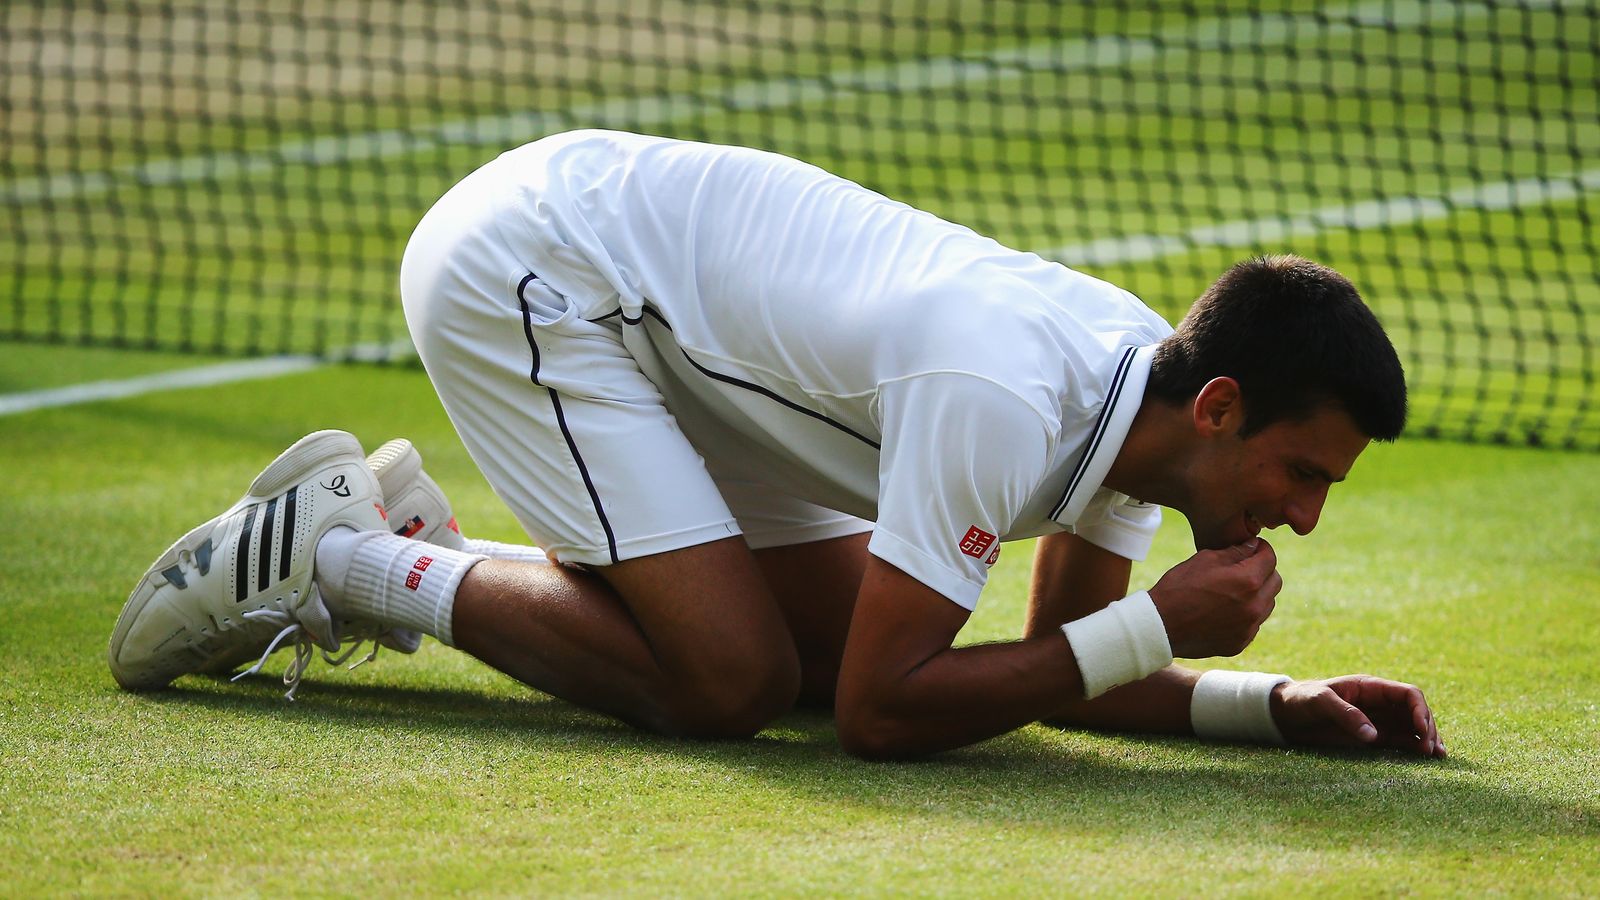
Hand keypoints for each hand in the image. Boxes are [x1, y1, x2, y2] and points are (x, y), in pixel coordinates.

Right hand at [1148, 538, 1281, 657]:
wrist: (1160, 626)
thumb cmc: (1179, 588)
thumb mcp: (1204, 560)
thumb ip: (1235, 552)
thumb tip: (1253, 546)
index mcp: (1248, 581)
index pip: (1270, 558)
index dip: (1261, 549)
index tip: (1251, 548)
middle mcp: (1255, 606)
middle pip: (1275, 582)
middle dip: (1264, 571)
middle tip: (1243, 568)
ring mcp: (1249, 628)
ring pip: (1267, 604)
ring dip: (1257, 594)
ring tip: (1232, 591)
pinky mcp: (1240, 643)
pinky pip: (1253, 624)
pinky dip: (1245, 615)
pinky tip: (1224, 611)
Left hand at [1270, 675, 1445, 757]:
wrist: (1284, 714)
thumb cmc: (1301, 700)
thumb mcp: (1320, 701)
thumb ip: (1346, 714)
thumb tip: (1373, 735)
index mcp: (1370, 687)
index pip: (1408, 694)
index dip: (1420, 710)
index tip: (1421, 730)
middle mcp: (1380, 703)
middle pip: (1416, 712)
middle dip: (1427, 728)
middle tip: (1429, 750)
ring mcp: (1379, 720)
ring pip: (1413, 728)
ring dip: (1428, 739)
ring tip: (1437, 756)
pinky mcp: (1373, 737)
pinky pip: (1401, 741)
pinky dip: (1415, 748)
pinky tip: (1426, 758)